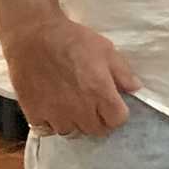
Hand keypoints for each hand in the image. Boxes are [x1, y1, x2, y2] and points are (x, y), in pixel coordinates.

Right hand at [2, 14, 139, 137]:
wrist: (33, 36)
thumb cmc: (72, 40)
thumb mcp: (106, 49)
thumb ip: (122, 72)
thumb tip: (135, 88)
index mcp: (100, 92)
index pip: (117, 121)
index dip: (118, 114)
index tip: (113, 105)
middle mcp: (80, 109)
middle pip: (96, 130)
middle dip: (99, 120)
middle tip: (94, 106)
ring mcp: (55, 114)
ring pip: (72, 132)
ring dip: (76, 123)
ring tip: (73, 108)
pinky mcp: (34, 114)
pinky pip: (47, 130)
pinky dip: (51, 123)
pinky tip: (53, 109)